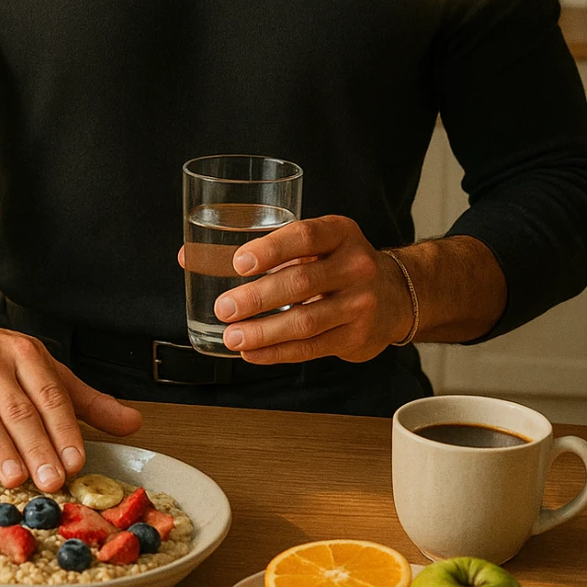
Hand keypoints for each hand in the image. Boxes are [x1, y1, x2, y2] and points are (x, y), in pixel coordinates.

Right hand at [0, 265, 141, 489]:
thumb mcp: (42, 368)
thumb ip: (85, 401)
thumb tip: (132, 423)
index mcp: (26, 356)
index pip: (51, 396)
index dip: (64, 430)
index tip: (76, 462)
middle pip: (19, 409)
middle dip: (37, 447)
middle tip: (51, 481)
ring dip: (0, 448)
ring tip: (15, 478)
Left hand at [179, 216, 414, 364]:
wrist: (396, 295)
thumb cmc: (337, 264)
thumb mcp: (316, 244)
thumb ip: (266, 249)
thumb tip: (190, 257)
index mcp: (340, 233)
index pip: (305, 236)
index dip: (271, 250)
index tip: (238, 263)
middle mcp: (356, 265)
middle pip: (301, 282)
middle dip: (258, 297)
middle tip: (224, 307)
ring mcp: (360, 304)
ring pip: (305, 321)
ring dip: (264, 332)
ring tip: (232, 336)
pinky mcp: (356, 337)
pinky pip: (311, 348)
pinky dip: (277, 352)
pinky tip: (252, 353)